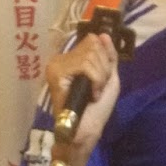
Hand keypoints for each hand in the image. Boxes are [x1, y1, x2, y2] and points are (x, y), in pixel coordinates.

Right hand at [45, 34, 120, 154]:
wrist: (87, 130)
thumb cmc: (97, 109)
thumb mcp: (109, 77)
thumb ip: (108, 55)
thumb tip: (103, 34)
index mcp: (72, 59)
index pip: (94, 40)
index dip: (104, 60)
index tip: (102, 80)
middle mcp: (62, 58)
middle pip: (93, 45)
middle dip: (103, 69)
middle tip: (97, 88)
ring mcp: (57, 65)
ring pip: (91, 55)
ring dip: (100, 77)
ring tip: (93, 93)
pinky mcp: (56, 73)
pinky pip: (85, 66)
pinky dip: (96, 81)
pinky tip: (91, 94)